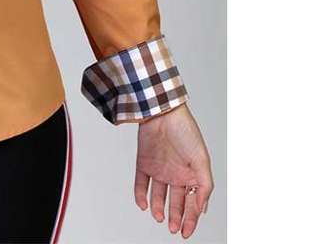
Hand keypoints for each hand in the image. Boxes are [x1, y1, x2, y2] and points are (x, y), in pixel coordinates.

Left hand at [134, 103, 213, 237]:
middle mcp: (176, 174)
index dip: (191, 219)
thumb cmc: (186, 132)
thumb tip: (201, 209)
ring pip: (158, 196)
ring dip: (158, 208)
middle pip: (176, 202)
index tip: (186, 233)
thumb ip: (204, 187)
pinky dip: (140, 195)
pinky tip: (143, 205)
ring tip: (159, 218)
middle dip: (176, 217)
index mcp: (192, 175)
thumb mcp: (202, 161)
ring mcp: (159, 169)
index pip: (192, 203)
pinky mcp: (144, 163)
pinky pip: (141, 183)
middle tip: (174, 229)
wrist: (162, 112)